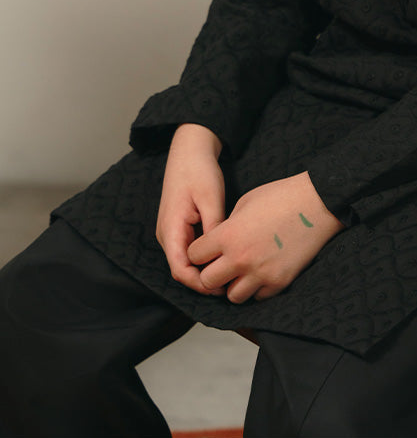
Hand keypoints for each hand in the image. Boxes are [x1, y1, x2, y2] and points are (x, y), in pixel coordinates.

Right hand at [156, 123, 225, 294]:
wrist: (189, 151)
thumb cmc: (199, 171)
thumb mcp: (210, 198)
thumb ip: (214, 227)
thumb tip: (221, 253)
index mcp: (170, 228)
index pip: (180, 269)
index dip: (198, 282)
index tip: (221, 286)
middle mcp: (166, 234)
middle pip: (181, 269)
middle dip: (202, 280)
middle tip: (230, 283)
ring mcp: (170, 232)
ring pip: (184, 262)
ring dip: (202, 270)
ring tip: (228, 272)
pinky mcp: (178, 228)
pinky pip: (187, 251)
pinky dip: (202, 259)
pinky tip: (220, 257)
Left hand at [186, 171, 343, 303]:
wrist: (317, 203)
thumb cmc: (281, 196)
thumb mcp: (245, 202)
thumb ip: (227, 226)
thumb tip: (218, 244)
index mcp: (228, 235)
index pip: (195, 256)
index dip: (199, 251)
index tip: (207, 249)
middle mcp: (241, 258)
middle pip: (208, 282)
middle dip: (211, 272)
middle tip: (221, 263)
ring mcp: (261, 273)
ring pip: (232, 296)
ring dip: (234, 284)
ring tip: (243, 270)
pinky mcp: (279, 282)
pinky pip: (258, 297)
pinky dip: (257, 288)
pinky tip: (262, 272)